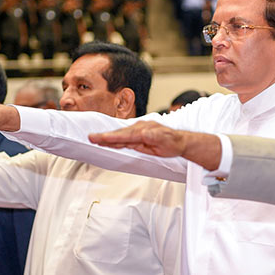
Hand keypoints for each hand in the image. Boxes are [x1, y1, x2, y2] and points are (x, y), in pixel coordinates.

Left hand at [89, 121, 222, 170]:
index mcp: (137, 131)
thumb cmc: (165, 144)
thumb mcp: (146, 146)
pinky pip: (144, 135)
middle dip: (105, 136)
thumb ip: (132, 144)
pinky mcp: (155, 133)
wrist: (182, 142)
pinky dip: (135, 136)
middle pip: (120, 134)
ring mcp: (148, 129)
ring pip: (128, 134)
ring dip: (114, 136)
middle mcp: (141, 127)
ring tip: (102, 138)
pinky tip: (127, 137)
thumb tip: (118, 144)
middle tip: (91, 138)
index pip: (119, 135)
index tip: (93, 138)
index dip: (105, 137)